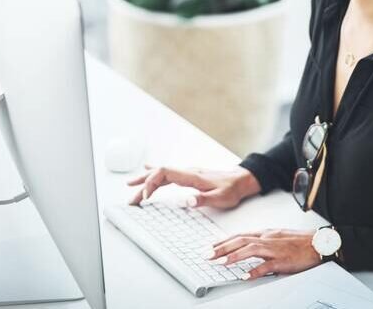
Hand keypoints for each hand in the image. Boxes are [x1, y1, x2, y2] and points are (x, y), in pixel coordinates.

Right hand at [126, 165, 260, 208]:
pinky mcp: (189, 176)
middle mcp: (187, 172)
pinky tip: (147, 172)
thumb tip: (186, 201)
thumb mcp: (220, 198)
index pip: (164, 173)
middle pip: (158, 173)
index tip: (146, 198)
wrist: (242, 181)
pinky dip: (154, 175)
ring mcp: (187, 173)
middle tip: (130, 199)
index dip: (151, 183)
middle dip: (143, 185)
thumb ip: (202, 200)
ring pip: (161, 173)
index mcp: (191, 176)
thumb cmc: (232, 190)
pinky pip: (167, 174)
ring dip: (146, 180)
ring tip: (130, 186)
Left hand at [208, 229, 320, 279]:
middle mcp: (268, 238)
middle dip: (222, 248)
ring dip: (234, 256)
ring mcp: (275, 249)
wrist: (319, 243)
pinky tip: (245, 276)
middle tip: (207, 255)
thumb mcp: (277, 237)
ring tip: (220, 262)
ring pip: (250, 249)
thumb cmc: (300, 242)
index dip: (223, 241)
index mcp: (265, 233)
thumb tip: (247, 247)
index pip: (240, 235)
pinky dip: (255, 271)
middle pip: (240, 240)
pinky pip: (267, 266)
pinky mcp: (283, 260)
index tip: (210, 247)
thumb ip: (262, 241)